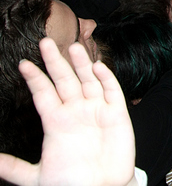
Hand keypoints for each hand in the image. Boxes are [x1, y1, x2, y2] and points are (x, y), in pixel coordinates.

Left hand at [0, 38, 135, 185]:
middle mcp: (76, 112)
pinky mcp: (117, 114)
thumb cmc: (70, 184)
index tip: (23, 64)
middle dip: (55, 61)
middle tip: (45, 42)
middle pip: (64, 80)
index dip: (35, 78)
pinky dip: (106, 78)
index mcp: (56, 122)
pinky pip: (112, 91)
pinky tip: (97, 66)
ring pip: (88, 80)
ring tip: (72, 46)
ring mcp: (97, 110)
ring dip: (80, 64)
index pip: (43, 94)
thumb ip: (13, 168)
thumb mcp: (36, 176)